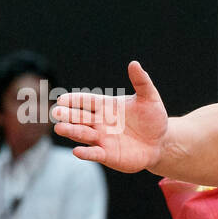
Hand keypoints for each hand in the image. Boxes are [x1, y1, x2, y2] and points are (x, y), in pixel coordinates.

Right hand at [51, 61, 167, 172]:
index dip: (74, 100)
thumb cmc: (153, 118)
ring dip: (71, 131)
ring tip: (60, 128)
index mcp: (105, 106)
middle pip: (79, 117)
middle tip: (56, 112)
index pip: (86, 101)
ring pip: (82, 134)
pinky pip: (94, 153)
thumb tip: (134, 64)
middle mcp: (99, 122)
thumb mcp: (150, 98)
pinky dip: (85, 153)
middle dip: (68, 115)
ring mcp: (101, 139)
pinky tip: (77, 151)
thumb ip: (141, 82)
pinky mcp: (107, 155)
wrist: (161, 142)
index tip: (62, 99)